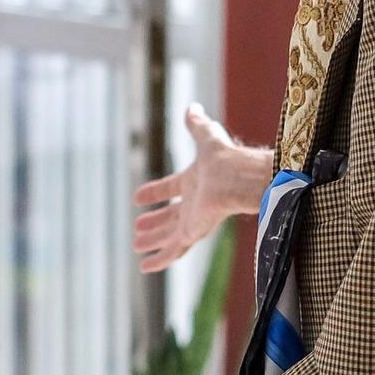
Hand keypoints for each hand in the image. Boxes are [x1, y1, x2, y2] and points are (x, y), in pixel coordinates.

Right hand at [133, 103, 273, 273]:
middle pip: (170, 216)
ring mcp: (193, 219)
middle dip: (154, 223)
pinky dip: (159, 260)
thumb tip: (191, 106)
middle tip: (138, 228)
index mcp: (194, 182)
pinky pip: (173, 250)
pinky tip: (145, 268)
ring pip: (169, 235)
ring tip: (136, 246)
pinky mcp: (193, 232)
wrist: (239, 178)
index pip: (171, 188)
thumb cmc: (225, 158)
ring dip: (153, 241)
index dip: (156, 192)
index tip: (137, 197)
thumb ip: (197, 125)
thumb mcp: (206, 137)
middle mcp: (194, 202)